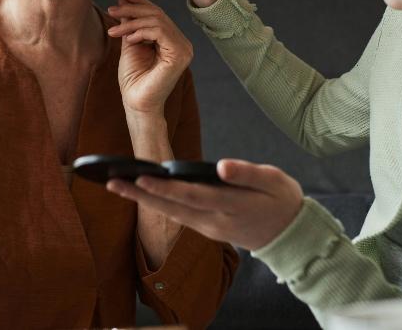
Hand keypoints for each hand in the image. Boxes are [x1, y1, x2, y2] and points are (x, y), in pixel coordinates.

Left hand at [106, 158, 304, 250]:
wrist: (290, 235)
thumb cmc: (281, 200)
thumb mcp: (275, 181)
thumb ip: (248, 173)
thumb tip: (221, 166)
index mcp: (233, 206)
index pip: (193, 196)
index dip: (166, 188)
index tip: (141, 178)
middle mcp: (215, 222)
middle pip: (173, 208)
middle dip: (141, 196)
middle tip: (112, 182)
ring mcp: (209, 229)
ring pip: (171, 214)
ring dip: (142, 201)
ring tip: (115, 185)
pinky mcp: (205, 229)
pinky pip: (177, 217)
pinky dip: (156, 205)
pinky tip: (139, 193)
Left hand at [107, 0, 192, 116]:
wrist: (136, 104)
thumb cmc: (133, 80)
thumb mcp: (129, 43)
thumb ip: (129, 21)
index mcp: (172, 40)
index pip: (157, 14)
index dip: (140, 1)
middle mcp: (182, 42)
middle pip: (157, 14)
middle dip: (132, 9)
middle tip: (112, 9)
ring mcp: (184, 48)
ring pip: (157, 21)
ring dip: (132, 22)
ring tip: (114, 31)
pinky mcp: (180, 54)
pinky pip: (160, 31)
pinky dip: (141, 31)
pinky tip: (128, 38)